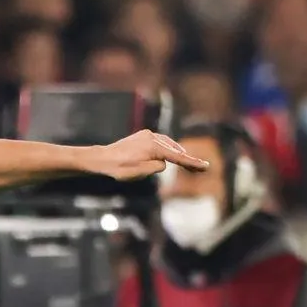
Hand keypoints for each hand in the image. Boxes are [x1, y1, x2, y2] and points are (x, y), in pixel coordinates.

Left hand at [93, 129, 209, 181]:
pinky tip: (168, 154)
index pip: (178, 157)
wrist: (101, 159)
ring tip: (185, 162)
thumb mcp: (142, 172)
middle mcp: (152, 137)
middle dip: (186, 158)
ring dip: (175, 153)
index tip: (205, 166)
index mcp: (154, 147)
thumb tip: (163, 162)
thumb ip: (157, 167)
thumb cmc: (119, 168)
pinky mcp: (142, 135)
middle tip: (199, 168)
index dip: (192, 163)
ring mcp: (147, 135)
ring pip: (167, 145)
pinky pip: (159, 142)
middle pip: (175, 149)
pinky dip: (165, 148)